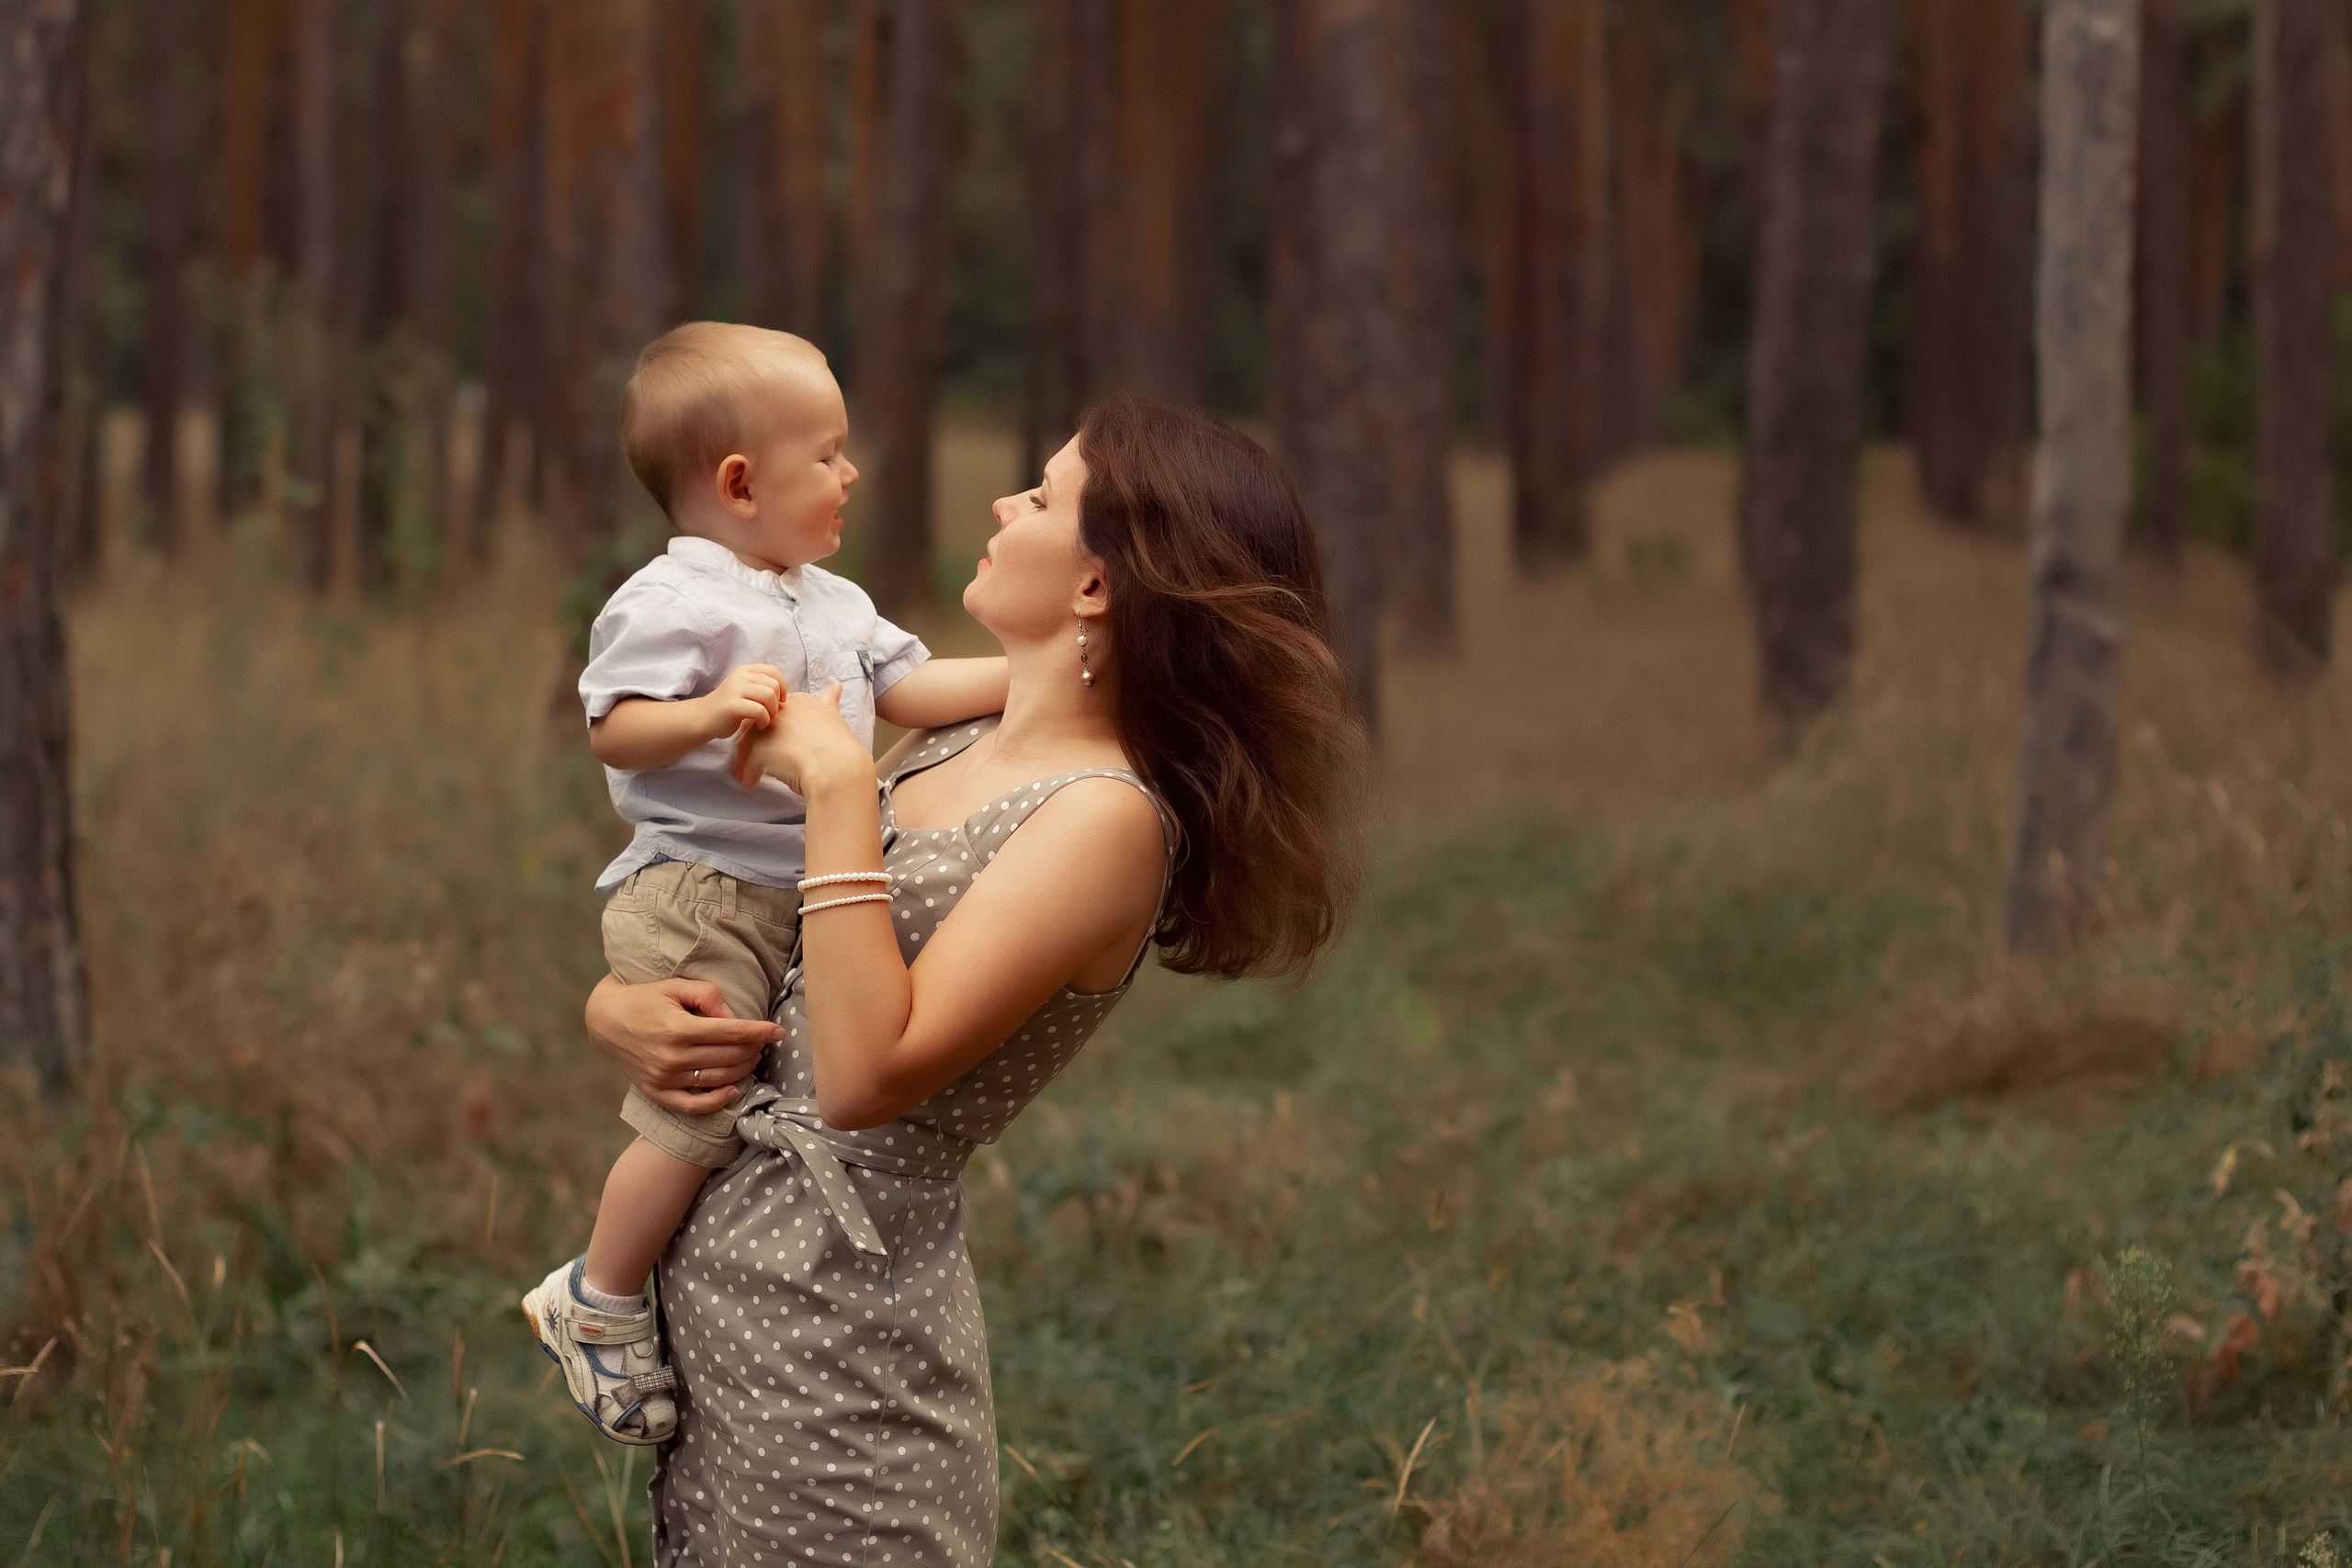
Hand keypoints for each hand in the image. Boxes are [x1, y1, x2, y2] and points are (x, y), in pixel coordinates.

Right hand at [585, 974, 779, 1113]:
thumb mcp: (674, 986)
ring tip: (752, 1057)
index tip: (779, 1031)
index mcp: (677, 1028)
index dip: (759, 1032)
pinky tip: (733, 1089)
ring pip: (718, 1079)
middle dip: (754, 1049)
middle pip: (729, 1057)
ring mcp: (663, 1079)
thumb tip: (734, 1017)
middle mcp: (671, 1057)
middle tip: (764, 1041)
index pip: (731, 1033)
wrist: (605, 1021)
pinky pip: (693, 1105)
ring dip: (743, 1069)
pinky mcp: (656, 1093)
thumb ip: (708, 996)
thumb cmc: (644, 998)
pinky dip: (717, 1101)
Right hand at [698, 663, 785, 743]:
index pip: (773, 671)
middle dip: (777, 703)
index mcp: (744, 671)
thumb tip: (785, 691)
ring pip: (768, 696)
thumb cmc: (729, 708)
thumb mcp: (744, 689)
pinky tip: (758, 725)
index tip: (780, 700)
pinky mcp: (732, 705)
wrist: (703, 718)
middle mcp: (739, 677)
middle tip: (770, 714)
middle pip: (774, 685)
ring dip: (772, 712)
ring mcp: (734, 689)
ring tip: (765, 719)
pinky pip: (759, 711)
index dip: (783, 686)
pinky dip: (764, 720)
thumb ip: (760, 685)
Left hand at [731, 684, 869, 794]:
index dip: (774, 732)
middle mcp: (779, 712)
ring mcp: (768, 730)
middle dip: (756, 745)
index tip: (777, 745)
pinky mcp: (760, 752)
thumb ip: (829, 702)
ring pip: (747, 745)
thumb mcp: (835, 717)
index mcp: (797, 702)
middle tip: (758, 760)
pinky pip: (748, 766)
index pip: (775, 714)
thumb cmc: (839, 748)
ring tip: (751, 775)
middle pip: (757, 727)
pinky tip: (752, 784)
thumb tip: (835, 687)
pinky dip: (748, 776)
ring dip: (745, 761)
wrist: (837, 768)